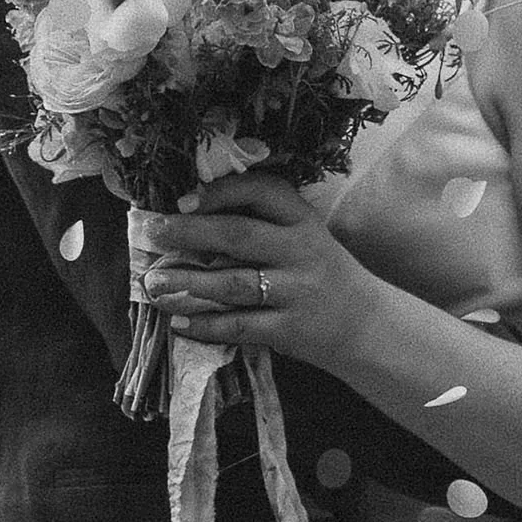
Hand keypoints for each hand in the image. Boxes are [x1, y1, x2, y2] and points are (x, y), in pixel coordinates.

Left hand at [139, 172, 378, 369]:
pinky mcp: (290, 329)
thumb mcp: (306, 237)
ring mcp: (296, 292)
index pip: (263, 192)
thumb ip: (264, 225)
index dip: (221, 193)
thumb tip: (193, 217)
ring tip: (153, 284)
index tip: (183, 199)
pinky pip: (239, 326)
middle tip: (153, 233)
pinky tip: (179, 322)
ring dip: (187, 283)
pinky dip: (206, 325)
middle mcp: (301, 251)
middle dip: (189, 232)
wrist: (369, 326)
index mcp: (303, 221)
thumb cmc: (324, 274)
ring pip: (233, 283)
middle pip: (239, 235)